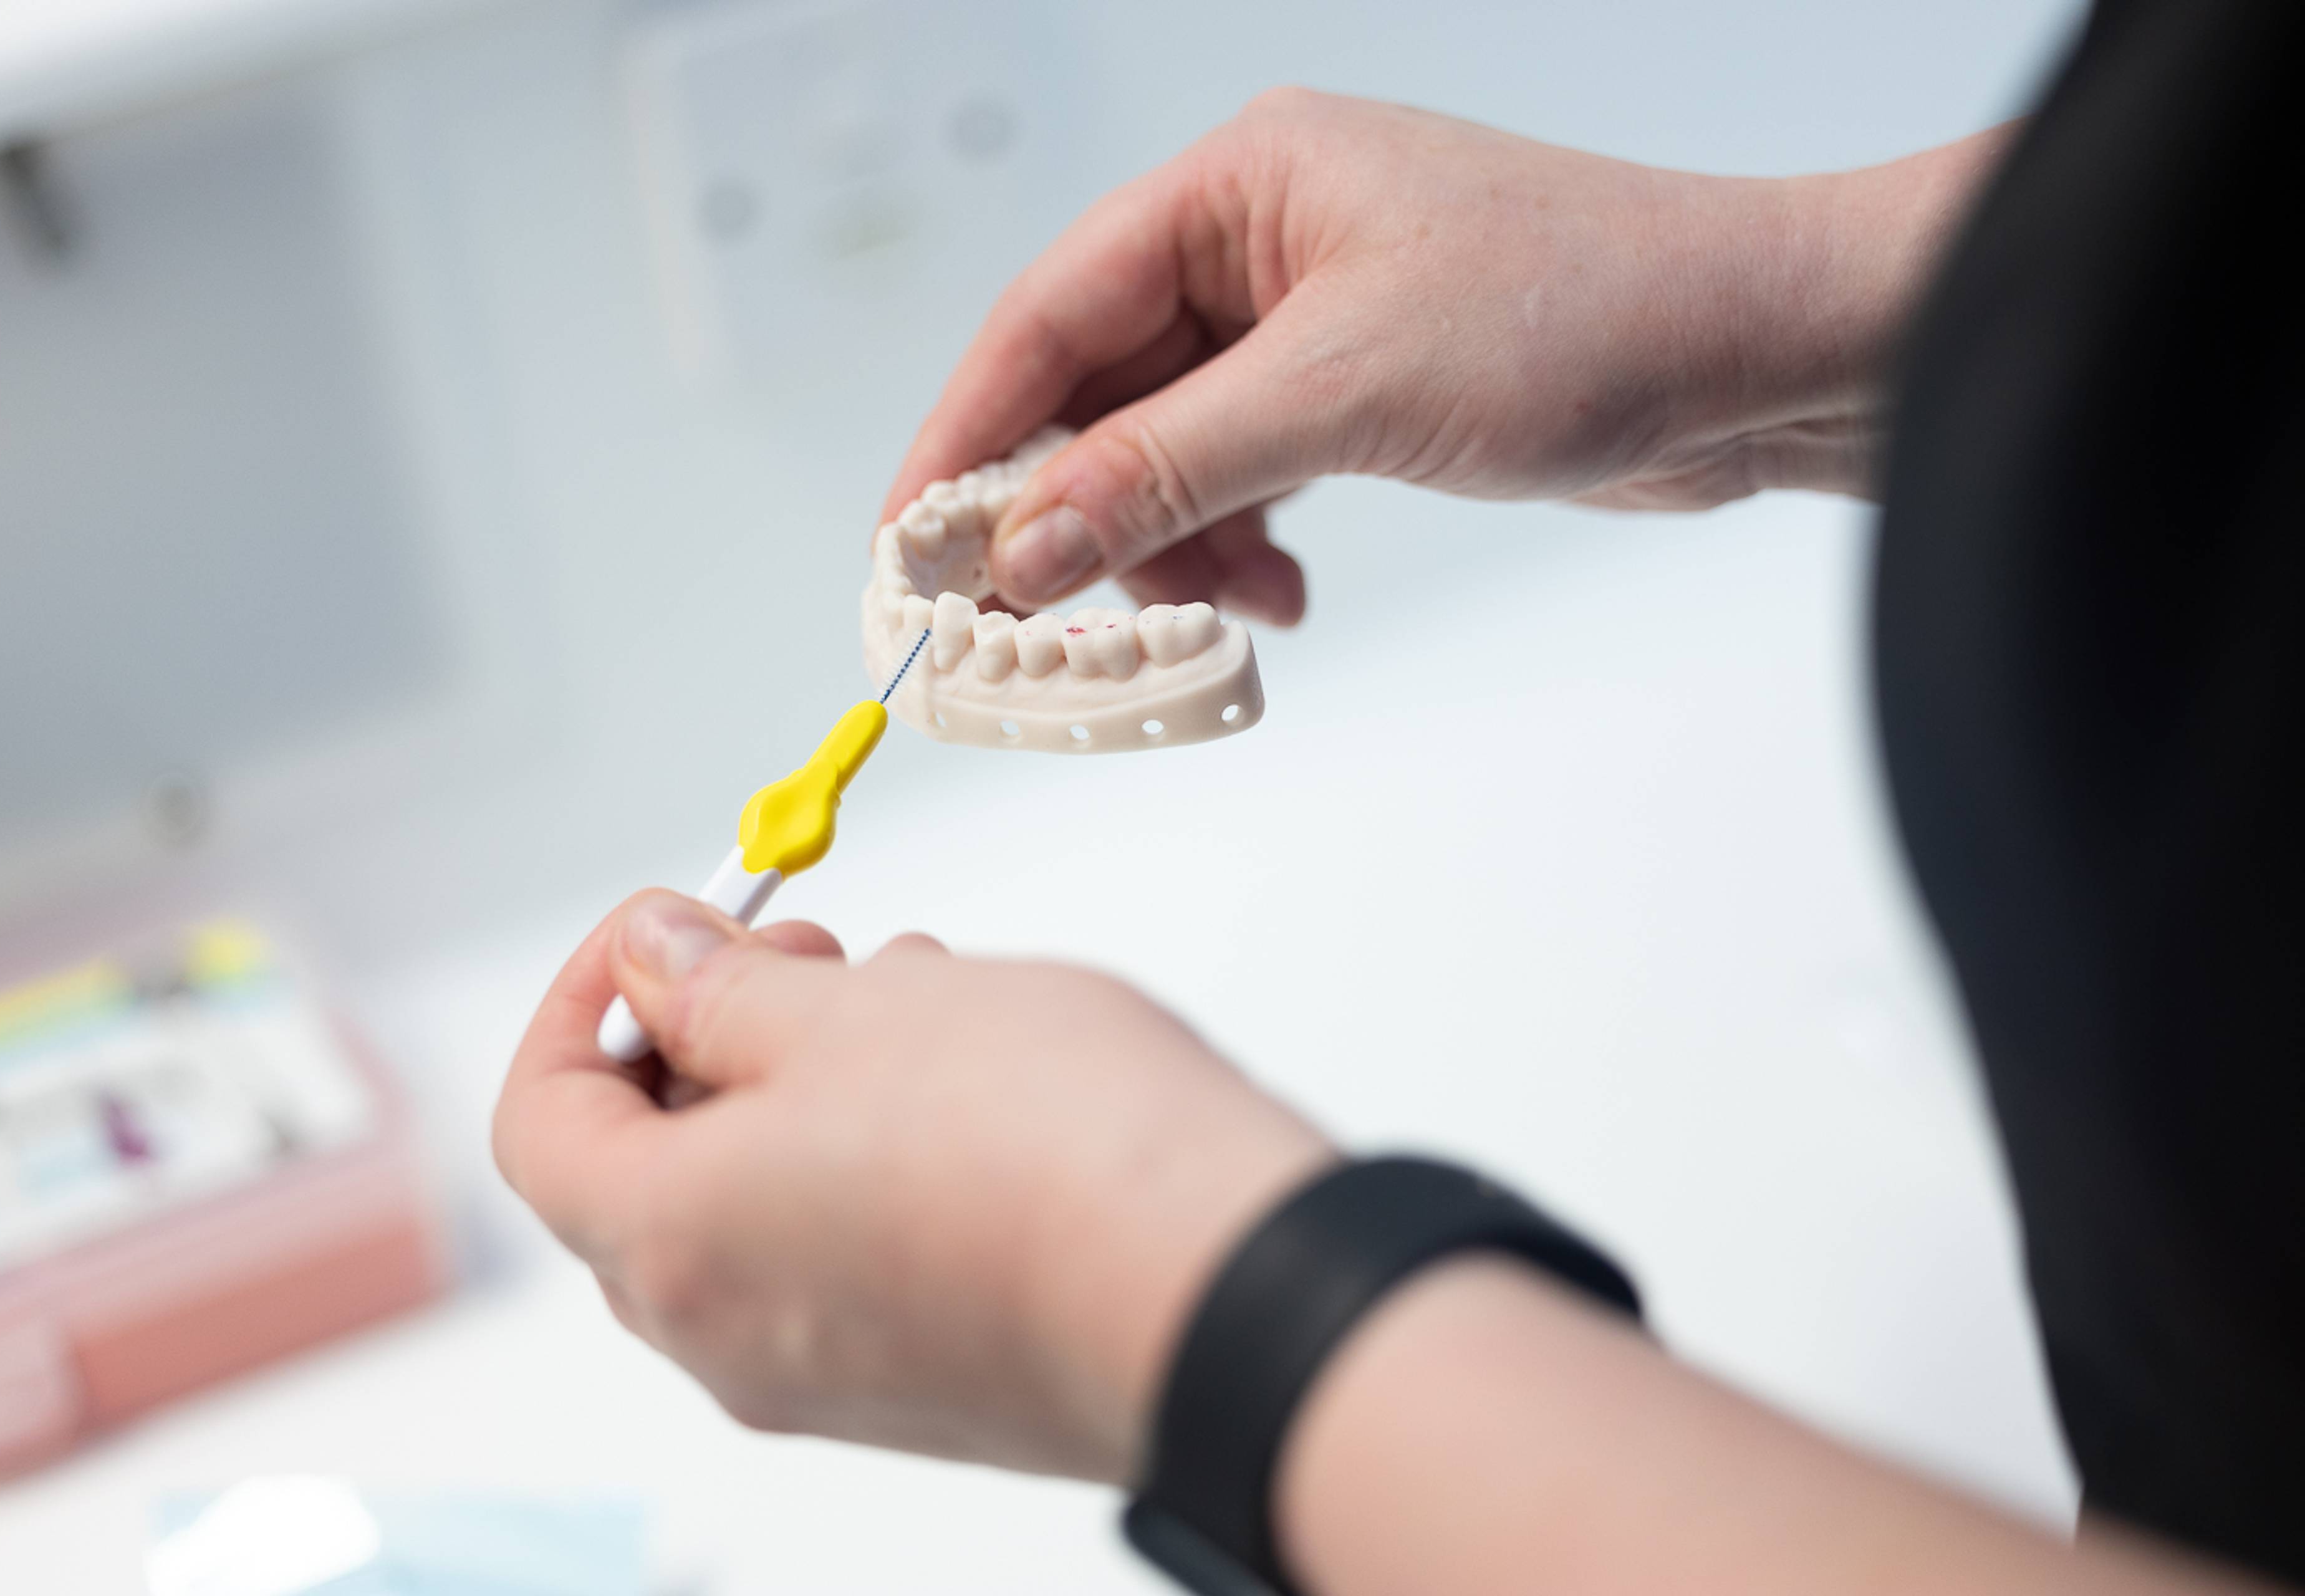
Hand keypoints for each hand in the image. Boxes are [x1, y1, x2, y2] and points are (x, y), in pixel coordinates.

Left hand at [493, 890, 1332, 1481]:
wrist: (1225, 1290)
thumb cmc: (1045, 1146)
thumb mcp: (853, 1009)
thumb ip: (725, 990)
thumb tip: (654, 963)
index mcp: (672, 1243)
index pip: (541, 1123)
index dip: (582, 1001)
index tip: (661, 928)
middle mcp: (729, 1338)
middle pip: (649, 1170)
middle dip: (710, 1037)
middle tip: (803, 951)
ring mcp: (830, 1377)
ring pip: (760, 1206)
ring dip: (808, 1085)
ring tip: (915, 997)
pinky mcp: (927, 1383)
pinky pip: (847, 1256)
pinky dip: (872, 1157)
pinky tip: (973, 1083)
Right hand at [883, 89, 2003, 617]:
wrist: (1757, 353)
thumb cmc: (1587, 310)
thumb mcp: (1349, 392)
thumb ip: (1172, 470)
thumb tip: (1025, 545)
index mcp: (1239, 186)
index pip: (1048, 315)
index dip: (965, 435)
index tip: (907, 545)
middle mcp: (1259, 242)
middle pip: (1097, 392)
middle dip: (1076, 513)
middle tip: (1037, 623)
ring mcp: (1306, 320)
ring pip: (1167, 452)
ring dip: (1172, 546)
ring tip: (1219, 610)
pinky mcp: (1353, 391)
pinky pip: (1240, 478)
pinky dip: (1239, 545)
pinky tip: (1276, 594)